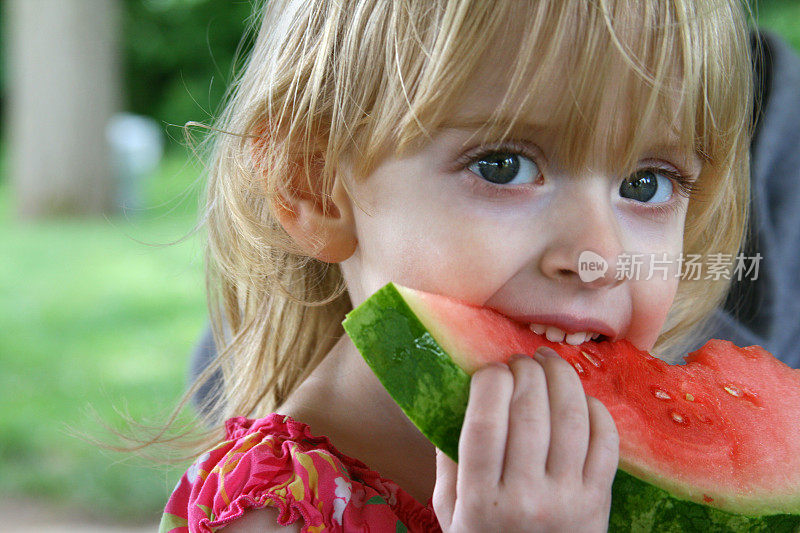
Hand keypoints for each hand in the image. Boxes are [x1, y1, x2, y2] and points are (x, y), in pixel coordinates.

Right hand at [432, 347, 618, 532]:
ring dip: (561, 378)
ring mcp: (567, 500)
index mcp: (480, 499)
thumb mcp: (450, 512)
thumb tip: (457, 403)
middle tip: (519, 361)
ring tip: (549, 363)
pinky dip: (595, 410)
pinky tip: (580, 398)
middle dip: (525, 371)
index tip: (488, 370)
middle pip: (530, 412)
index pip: (486, 423)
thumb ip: (448, 462)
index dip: (489, 382)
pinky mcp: (599, 503)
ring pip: (571, 419)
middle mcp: (526, 498)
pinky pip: (606, 443)